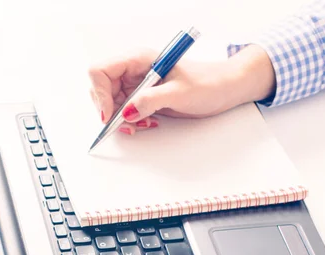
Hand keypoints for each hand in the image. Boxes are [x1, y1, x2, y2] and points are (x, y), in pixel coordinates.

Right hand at [88, 45, 275, 134]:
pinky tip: (149, 123)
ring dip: (123, 119)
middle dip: (111, 110)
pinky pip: (127, 112)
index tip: (111, 115)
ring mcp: (139, 84)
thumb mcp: (178, 93)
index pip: (100, 71)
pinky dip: (133, 122)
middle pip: (102, 89)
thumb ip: (150, 101)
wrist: (225, 89)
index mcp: (139, 59)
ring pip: (114, 104)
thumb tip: (126, 113)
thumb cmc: (207, 83)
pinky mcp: (146, 98)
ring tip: (145, 124)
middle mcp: (135, 70)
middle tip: (128, 125)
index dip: (100, 94)